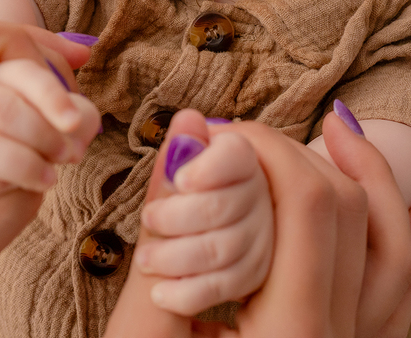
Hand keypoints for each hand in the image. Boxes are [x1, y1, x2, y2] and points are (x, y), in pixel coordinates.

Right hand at [0, 47, 100, 204]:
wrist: (4, 185)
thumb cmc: (38, 145)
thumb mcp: (63, 124)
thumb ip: (78, 108)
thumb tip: (83, 65)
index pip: (21, 73)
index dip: (51, 96)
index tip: (74, 124)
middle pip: (2, 108)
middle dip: (44, 135)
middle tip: (69, 155)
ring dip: (27, 164)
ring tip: (51, 178)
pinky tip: (19, 188)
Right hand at [105, 110, 410, 337]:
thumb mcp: (143, 336)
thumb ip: (167, 231)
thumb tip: (188, 135)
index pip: (309, 203)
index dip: (267, 147)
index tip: (216, 134)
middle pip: (350, 216)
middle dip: (299, 156)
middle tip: (243, 138)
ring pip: (395, 253)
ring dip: (369, 184)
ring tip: (337, 133)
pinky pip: (399, 296)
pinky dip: (402, 241)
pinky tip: (402, 205)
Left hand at [133, 119, 272, 314]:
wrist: (187, 249)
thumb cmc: (182, 199)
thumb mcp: (178, 174)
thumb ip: (182, 152)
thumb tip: (188, 118)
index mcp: (243, 159)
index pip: (237, 155)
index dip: (208, 168)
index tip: (181, 180)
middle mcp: (262, 196)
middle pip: (223, 206)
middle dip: (177, 216)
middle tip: (148, 219)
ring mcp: (264, 238)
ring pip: (223, 249)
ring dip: (175, 256)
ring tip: (146, 259)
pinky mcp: (256, 275)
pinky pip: (226, 286)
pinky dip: (188, 292)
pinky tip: (161, 293)